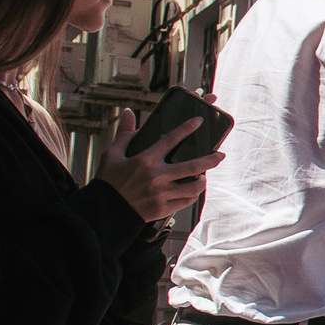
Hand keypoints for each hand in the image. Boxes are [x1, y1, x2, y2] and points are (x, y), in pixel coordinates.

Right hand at [98, 108, 221, 222]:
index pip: (170, 140)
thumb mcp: (111, 154)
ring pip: (193, 187)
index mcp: (145, 160)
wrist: (104, 211)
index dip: (186, 128)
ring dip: (203, 181)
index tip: (199, 121)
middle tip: (220, 155)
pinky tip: (192, 190)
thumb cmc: (108, 181)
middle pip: (192, 166)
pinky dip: (192, 195)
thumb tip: (127, 112)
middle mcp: (156, 176)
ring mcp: (161, 194)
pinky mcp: (163, 208)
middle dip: (210, 160)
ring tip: (204, 177)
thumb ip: (124, 133)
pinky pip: (186, 201)